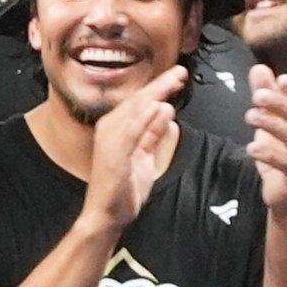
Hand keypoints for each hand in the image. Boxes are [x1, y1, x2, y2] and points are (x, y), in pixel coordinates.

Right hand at [80, 66, 185, 231]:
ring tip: (173, 81)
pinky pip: (130, 132)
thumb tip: (166, 110)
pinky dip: (143, 118)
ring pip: (134, 111)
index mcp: (116, 129)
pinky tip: (157, 106)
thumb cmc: (123, 188)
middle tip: (180, 71)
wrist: (106, 214)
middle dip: (160, 85)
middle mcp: (109, 129)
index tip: (178, 76)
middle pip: (138, 101)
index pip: (140, 103)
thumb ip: (153, 134)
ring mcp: (109, 141)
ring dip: (154, 95)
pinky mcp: (113, 154)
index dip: (159, 87)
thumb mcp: (145, 156)